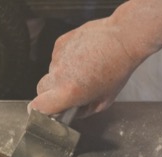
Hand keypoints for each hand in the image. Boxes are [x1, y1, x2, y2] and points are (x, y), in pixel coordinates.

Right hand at [30, 16, 146, 116]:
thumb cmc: (117, 70)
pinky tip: (82, 56)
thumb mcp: (103, 102)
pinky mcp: (60, 43)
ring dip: (62, 74)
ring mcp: (58, 56)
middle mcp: (59, 74)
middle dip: (50, 93)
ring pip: (51, 71)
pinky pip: (57, 57)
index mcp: (68, 92)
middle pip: (41, 89)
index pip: (38, 106)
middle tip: (68, 90)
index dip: (38, 110)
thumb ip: (82, 111)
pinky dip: (66, 59)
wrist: (123, 39)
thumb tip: (70, 112)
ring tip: (83, 69)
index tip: (43, 110)